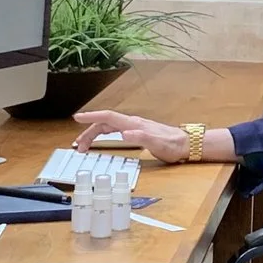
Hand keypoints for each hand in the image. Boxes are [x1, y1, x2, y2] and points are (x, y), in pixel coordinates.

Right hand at [73, 110, 187, 163]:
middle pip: (104, 123)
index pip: (108, 117)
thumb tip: (125, 133)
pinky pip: (114, 130)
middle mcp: (132, 123)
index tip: (77, 118)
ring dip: (94, 134)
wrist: (185, 144)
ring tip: (84, 145)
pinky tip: (102, 140)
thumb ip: (141, 137)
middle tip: (79, 146)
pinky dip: (104, 134)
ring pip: (108, 127)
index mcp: (133, 124)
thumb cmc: (172, 145)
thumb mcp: (157, 143)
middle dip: (88, 132)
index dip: (91, 117)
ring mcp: (134, 127)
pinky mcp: (136, 132)